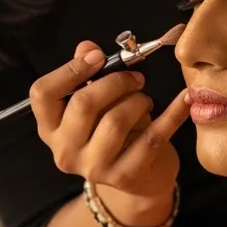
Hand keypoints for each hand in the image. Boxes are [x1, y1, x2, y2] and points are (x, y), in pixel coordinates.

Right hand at [29, 41, 189, 216]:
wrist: (140, 179)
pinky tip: (184, 100)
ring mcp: (93, 167)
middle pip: (83, 104)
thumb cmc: (115, 132)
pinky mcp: (124, 176)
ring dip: (137, 100)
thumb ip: (89, 75)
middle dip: (114, 81)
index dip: (69, 70)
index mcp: (50, 128)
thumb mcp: (98, 104)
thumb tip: (87, 47)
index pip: (43, 93)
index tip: (98, 57)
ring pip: (115, 120)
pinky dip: (171, 114)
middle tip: (135, 78)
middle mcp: (64, 150)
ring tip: (145, 99)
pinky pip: (152, 138)